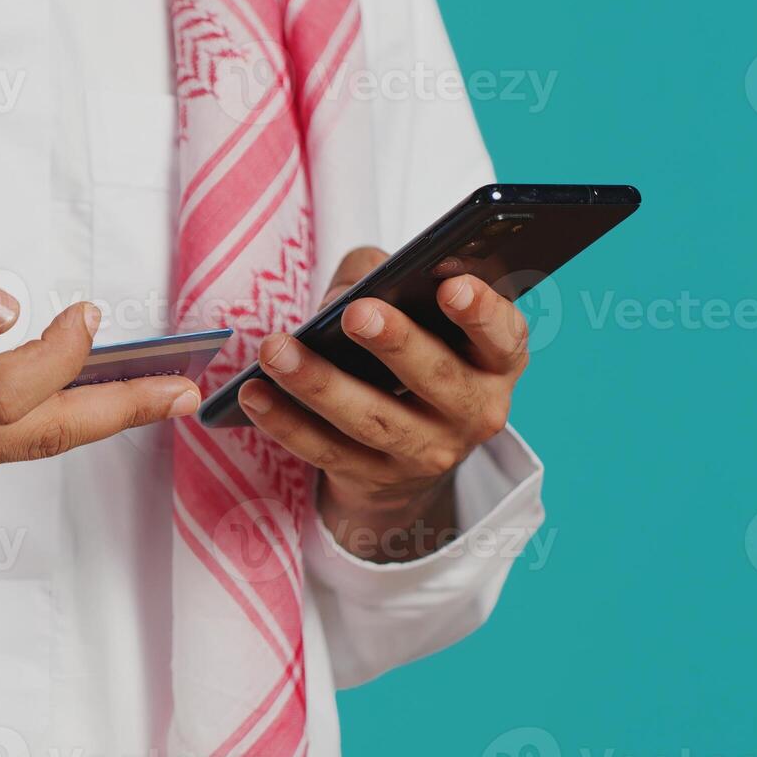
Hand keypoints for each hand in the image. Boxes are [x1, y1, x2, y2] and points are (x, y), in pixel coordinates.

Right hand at [0, 239, 200, 530]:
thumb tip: (7, 301)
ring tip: (124, 387)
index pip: (6, 389)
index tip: (86, 314)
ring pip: (5, 456)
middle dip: (116, 411)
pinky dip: (2, 431)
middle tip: (179, 392)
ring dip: (69, 420)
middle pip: (35, 440)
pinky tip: (12, 399)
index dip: (63, 355)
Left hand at [237, 247, 529, 560]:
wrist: (412, 444)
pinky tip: (254, 392)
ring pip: (373, 420)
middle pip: (438, 379)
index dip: (480, 313)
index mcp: (496, 360)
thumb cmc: (413, 350)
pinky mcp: (376, 478)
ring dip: (320, 384)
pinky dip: (286, 422)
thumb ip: (385, 278)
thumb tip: (346, 294)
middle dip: (396, 345)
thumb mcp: (418, 309)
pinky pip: (326, 450)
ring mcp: (427, 453)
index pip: (502, 336)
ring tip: (276, 350)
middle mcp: (474, 411)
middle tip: (358, 313)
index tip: (451, 286)